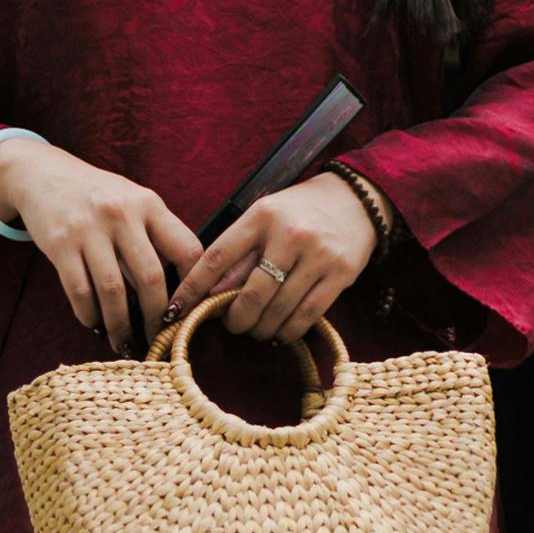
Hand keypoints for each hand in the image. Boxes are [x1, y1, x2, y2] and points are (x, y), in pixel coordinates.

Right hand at [0, 135, 200, 347]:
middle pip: (151, 278)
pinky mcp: (60, 243)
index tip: (188, 310)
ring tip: (123, 341)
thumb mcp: (132, 201)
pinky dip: (88, 314)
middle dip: (155, 317)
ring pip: (113, 291)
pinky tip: (93, 323)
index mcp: (148, 203)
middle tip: (156, 337)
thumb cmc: (96, 195)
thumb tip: (175, 289)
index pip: (187, 249)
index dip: (193, 286)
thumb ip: (154, 234)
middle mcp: (121, 213)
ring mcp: (89, 228)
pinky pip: (80, 291)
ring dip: (120, 324)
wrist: (43, 174)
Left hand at [182, 174, 379, 341]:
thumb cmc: (299, 212)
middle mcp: (289, 234)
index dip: (193, 288)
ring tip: (256, 329)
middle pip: (251, 294)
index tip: (176, 310)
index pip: (217, 257)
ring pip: (279, 310)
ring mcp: (318, 255)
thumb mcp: (264, 219)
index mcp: (262, 216)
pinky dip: (288, 331)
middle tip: (232, 325)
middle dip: (235, 319)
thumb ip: (239, 255)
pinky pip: (308, 315)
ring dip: (261, 328)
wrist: (356, 200)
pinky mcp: (341, 273)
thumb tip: (207, 295)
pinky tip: (280, 332)